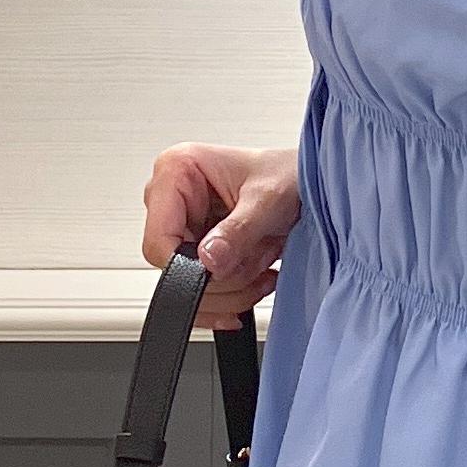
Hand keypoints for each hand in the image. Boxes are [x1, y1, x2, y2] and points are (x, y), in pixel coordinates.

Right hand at [141, 143, 300, 330]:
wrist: (308, 183)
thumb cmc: (289, 174)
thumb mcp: (268, 200)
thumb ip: (239, 231)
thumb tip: (209, 261)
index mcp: (175, 171)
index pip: (158, 239)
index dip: (188, 267)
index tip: (223, 271)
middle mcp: (173, 199)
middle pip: (175, 267)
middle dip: (222, 278)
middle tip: (258, 265)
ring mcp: (184, 226)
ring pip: (192, 285)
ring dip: (234, 288)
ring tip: (264, 265)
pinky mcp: (198, 249)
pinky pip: (204, 290)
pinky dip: (234, 294)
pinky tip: (258, 279)